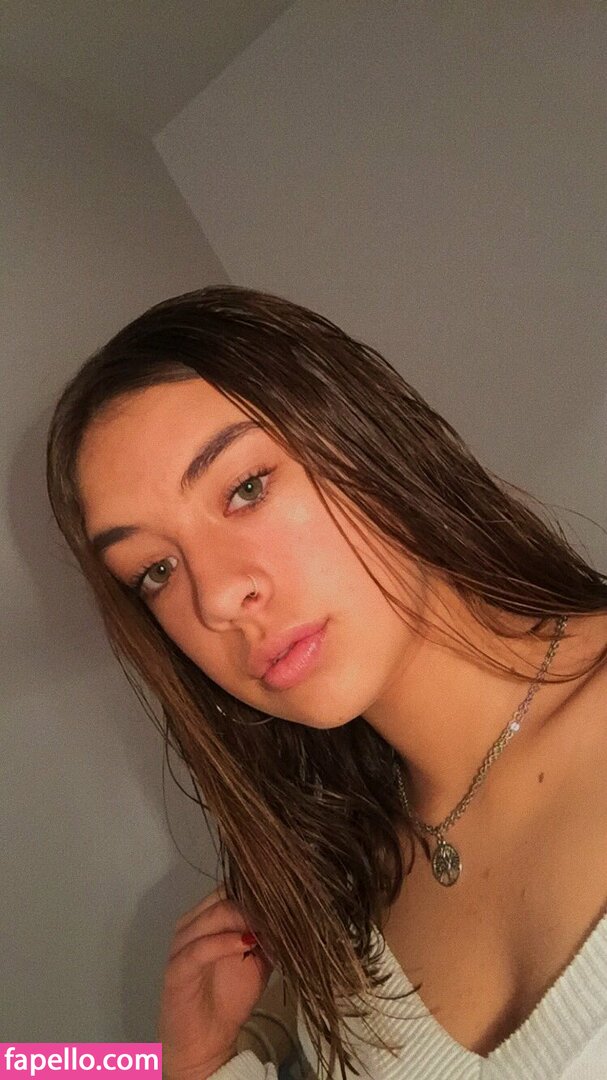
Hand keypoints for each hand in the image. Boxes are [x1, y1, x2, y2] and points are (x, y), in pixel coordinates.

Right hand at [157, 885, 273, 1078]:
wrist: (204, 1045)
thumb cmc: (229, 999)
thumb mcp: (258, 961)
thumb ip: (269, 936)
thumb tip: (293, 913)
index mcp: (207, 917)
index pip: (231, 888)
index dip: (258, 889)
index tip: (287, 895)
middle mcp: (191, 924)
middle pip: (223, 896)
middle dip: (253, 900)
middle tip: (282, 908)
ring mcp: (180, 945)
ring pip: (212, 916)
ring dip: (243, 917)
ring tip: (268, 925)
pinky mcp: (176, 969)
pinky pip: (200, 948)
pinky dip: (224, 943)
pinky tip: (247, 944)